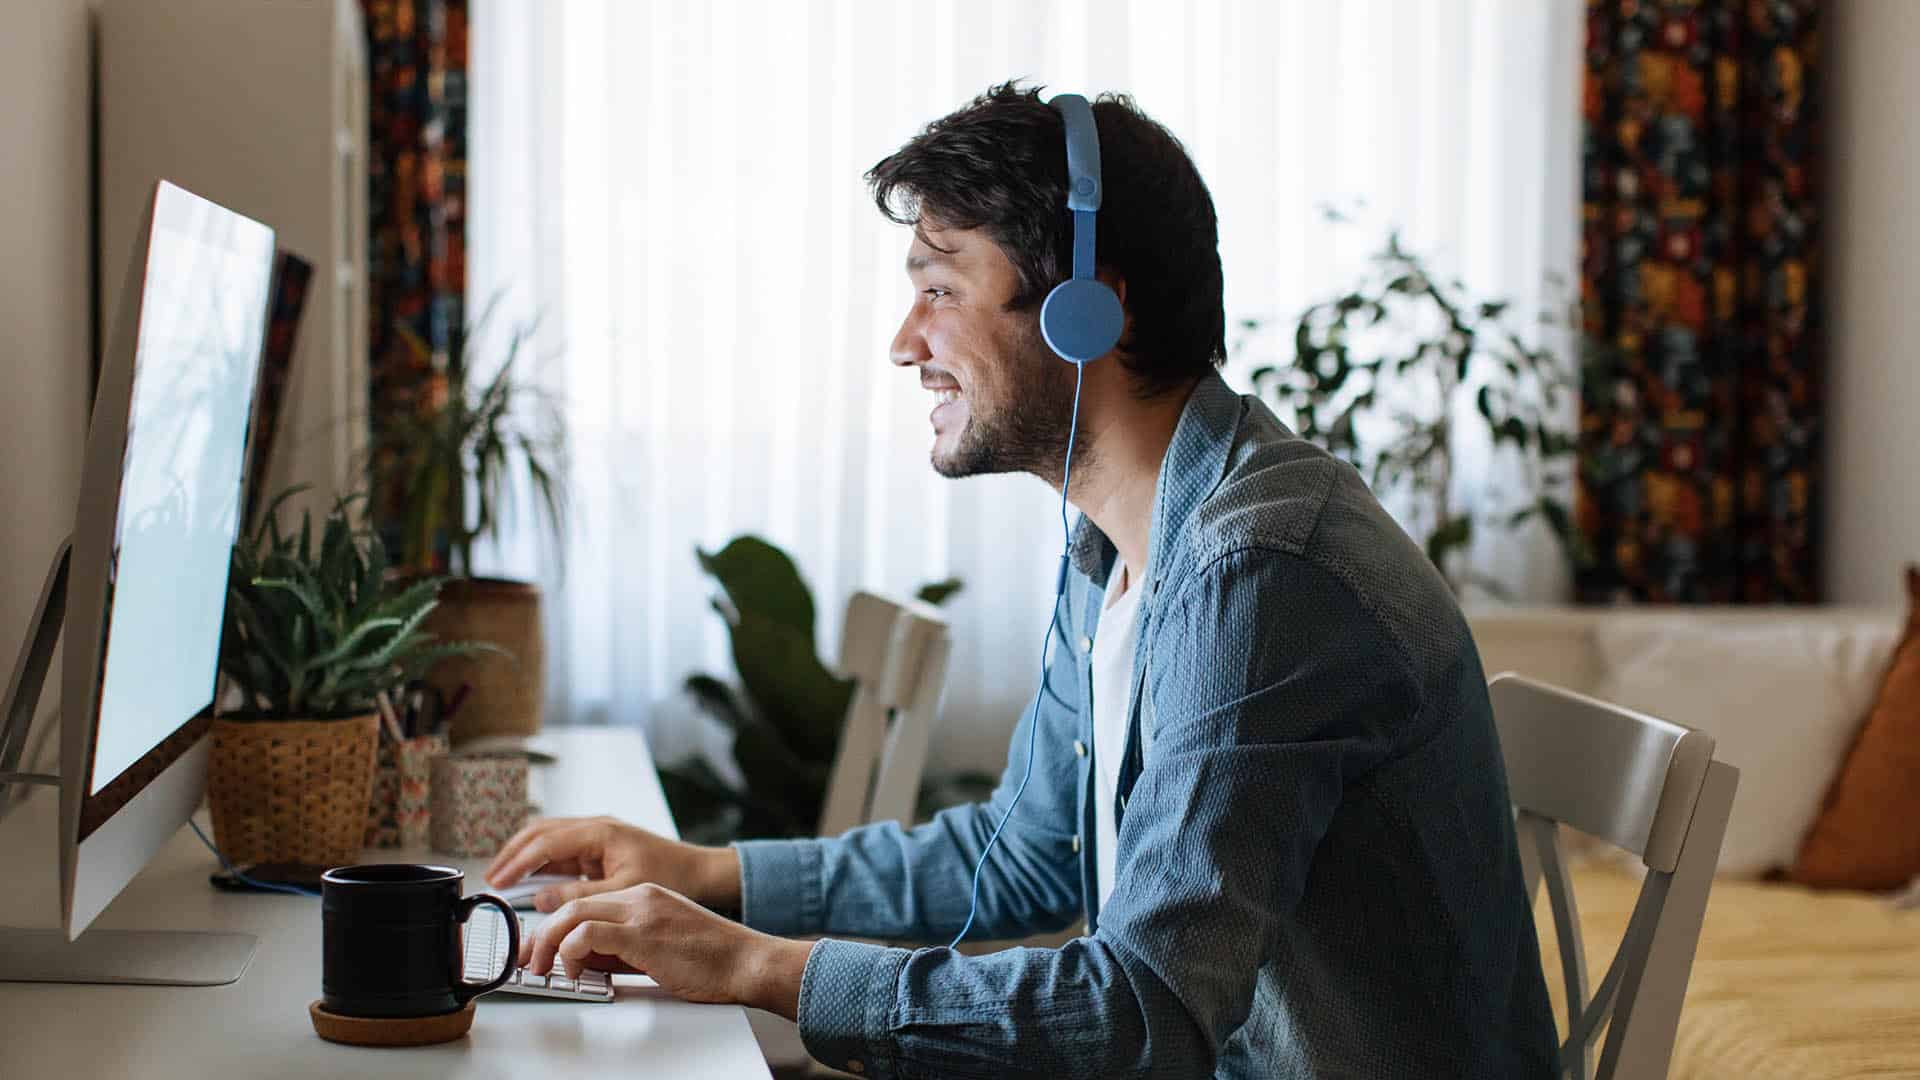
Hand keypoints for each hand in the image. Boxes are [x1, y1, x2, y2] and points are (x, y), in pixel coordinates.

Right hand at [484, 815, 740, 911]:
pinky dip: (541, 862)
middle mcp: (595, 827)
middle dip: (513, 853)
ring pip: (548, 838)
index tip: (498, 880)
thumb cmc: (671, 876)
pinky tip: (530, 878)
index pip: (546, 842)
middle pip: (540, 832)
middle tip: (491, 877)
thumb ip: (581, 895)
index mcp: (600, 831)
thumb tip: (542, 898)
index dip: (518, 862)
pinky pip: (562, 850)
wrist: (700, 873)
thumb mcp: (623, 890)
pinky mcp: (599, 847)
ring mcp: (596, 835)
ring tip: (503, 877)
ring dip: (524, 855)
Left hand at [518, 882, 810, 1018]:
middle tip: (528, 961)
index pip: (584, 900)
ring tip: (544, 969)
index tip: (537, 948)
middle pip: (571, 904)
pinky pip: (589, 933)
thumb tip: (585, 960)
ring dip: (548, 943)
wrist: (746, 960)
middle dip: (540, 934)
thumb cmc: (710, 959)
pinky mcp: (643, 933)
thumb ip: (621, 947)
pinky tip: (573, 970)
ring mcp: (641, 911)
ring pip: (573, 914)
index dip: (553, 925)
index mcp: (643, 895)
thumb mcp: (657, 947)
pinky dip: (570, 951)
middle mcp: (639, 896)